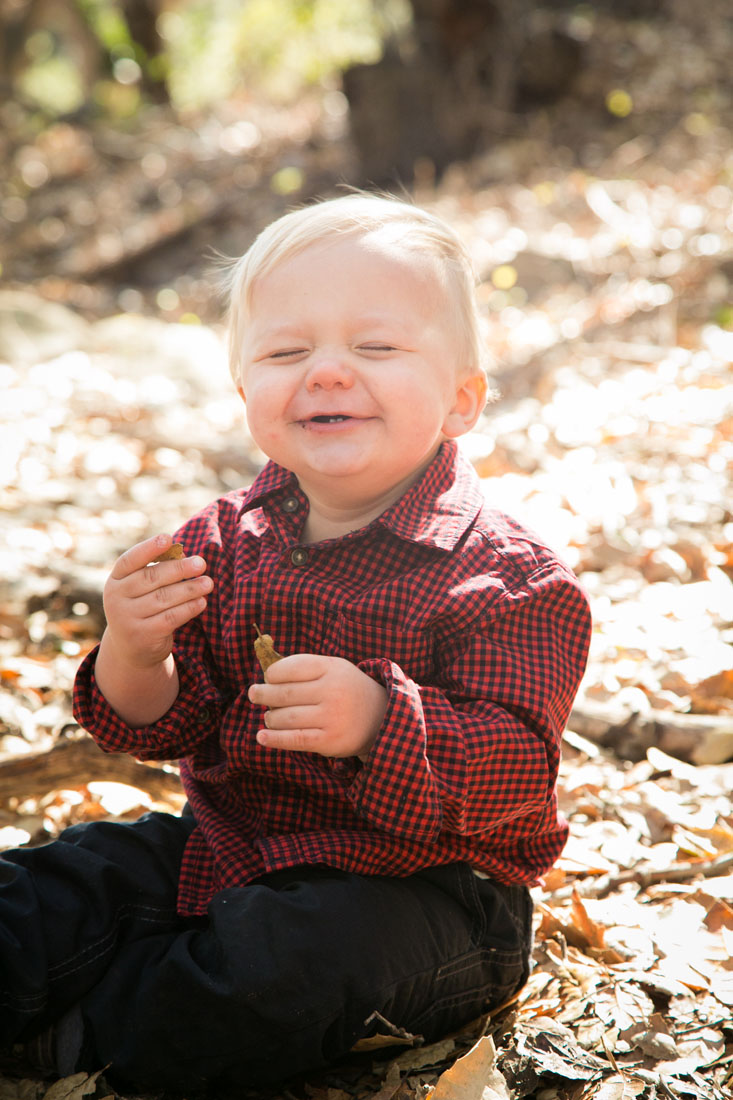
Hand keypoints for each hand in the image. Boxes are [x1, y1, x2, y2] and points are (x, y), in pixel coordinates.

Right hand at [101, 534, 212, 668]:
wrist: (130, 650)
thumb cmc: (141, 608)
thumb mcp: (140, 589)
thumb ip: (156, 571)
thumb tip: (182, 553)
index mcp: (115, 580)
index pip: (130, 560)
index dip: (149, 548)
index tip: (169, 538)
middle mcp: (116, 598)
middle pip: (151, 578)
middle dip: (179, 569)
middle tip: (201, 563)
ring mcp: (127, 618)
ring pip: (164, 598)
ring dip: (189, 588)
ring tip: (208, 583)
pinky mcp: (143, 635)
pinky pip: (170, 618)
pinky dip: (188, 608)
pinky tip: (202, 602)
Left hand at [248, 654, 387, 758]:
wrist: (383, 718)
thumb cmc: (349, 690)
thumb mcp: (335, 669)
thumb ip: (306, 667)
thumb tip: (267, 674)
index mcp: (332, 668)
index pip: (292, 667)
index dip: (273, 673)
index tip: (268, 677)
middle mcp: (332, 691)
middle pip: (284, 693)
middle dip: (262, 694)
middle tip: (254, 694)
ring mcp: (331, 717)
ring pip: (285, 718)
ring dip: (270, 718)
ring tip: (269, 717)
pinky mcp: (329, 741)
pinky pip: (294, 740)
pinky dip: (273, 739)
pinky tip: (261, 737)